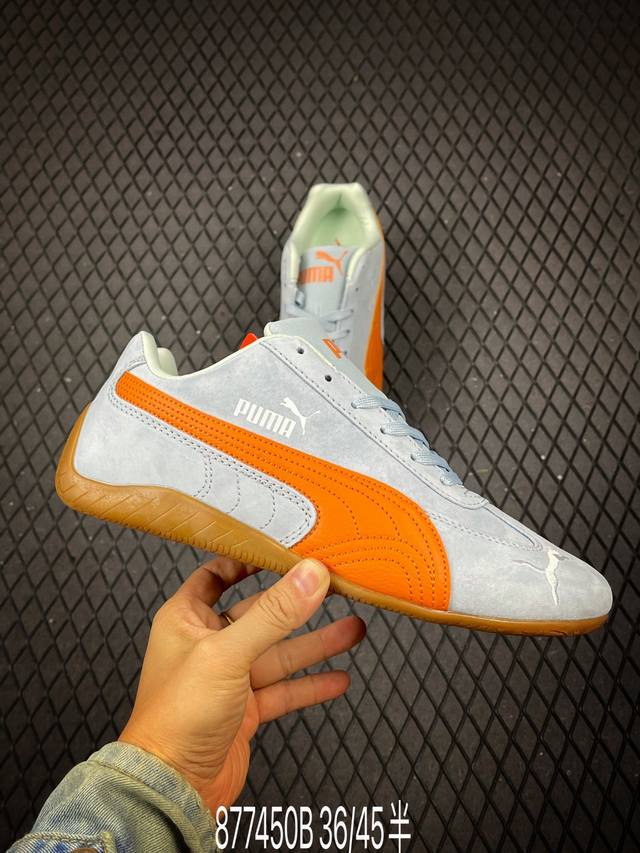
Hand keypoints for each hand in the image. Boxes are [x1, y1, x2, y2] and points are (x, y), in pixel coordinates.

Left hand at [119, 557, 364, 812]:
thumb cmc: (176, 719)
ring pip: (278, 653)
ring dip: (315, 644)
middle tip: (335, 589)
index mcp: (186, 619)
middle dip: (299, 605)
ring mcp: (227, 679)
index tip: (281, 548)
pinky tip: (337, 678)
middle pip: (260, 614)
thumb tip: (310, 576)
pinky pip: (283, 689)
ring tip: (353, 631)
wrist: (171, 789)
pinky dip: (310, 684)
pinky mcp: (244, 710)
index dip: (247, 560)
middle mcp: (207, 645)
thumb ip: (274, 614)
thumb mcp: (228, 653)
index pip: (217, 575)